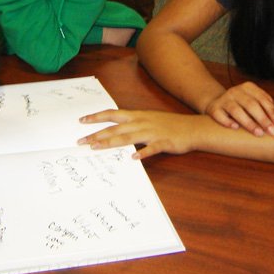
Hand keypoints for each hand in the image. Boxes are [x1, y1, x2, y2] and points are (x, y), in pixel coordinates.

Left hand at [78, 108, 193, 159]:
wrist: (192, 128)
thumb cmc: (169, 125)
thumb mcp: (148, 119)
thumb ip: (132, 125)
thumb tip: (116, 131)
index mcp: (137, 115)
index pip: (112, 114)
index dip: (96, 117)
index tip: (82, 121)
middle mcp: (141, 122)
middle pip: (115, 128)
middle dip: (97, 135)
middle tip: (81, 142)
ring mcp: (152, 132)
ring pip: (128, 137)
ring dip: (111, 143)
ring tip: (96, 148)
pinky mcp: (163, 142)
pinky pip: (151, 148)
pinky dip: (142, 153)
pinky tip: (133, 158)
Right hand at [204, 82, 273, 135]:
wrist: (216, 101)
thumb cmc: (240, 104)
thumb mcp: (253, 100)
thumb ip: (265, 107)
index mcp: (248, 87)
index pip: (262, 98)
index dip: (271, 112)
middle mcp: (235, 91)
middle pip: (251, 105)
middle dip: (263, 119)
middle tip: (272, 131)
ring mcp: (224, 99)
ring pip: (236, 110)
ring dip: (249, 122)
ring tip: (258, 133)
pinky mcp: (214, 108)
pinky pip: (220, 115)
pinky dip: (227, 122)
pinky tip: (235, 128)